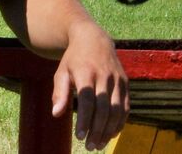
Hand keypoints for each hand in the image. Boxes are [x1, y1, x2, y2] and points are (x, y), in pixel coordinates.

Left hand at [51, 21, 127, 150]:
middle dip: (97, 130)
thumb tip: (56, 114)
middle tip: (90, 146)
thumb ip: (59, 92)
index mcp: (87, 72)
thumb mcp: (62, 72)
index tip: (80, 136)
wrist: (94, 38)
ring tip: (99, 144)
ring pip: (117, 109)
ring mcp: (117, 79)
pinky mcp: (125, 82)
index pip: (88, 99)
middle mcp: (105, 75)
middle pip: (104, 107)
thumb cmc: (74, 59)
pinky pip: (125, 106)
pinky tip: (111, 134)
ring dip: (109, 130)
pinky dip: (120, 122)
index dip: (85, 119)